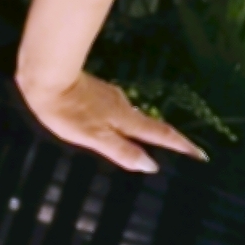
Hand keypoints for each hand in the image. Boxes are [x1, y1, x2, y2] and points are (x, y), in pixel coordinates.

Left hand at [15, 70, 207, 172]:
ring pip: (131, 116)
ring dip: (142, 129)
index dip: (181, 145)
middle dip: (165, 138)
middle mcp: (121, 105)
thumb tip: (151, 166)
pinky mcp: (94, 91)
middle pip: (149, 124)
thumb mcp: (93, 136)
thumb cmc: (65, 111)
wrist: (44, 78)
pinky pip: (115, 110)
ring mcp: (108, 97)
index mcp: (124, 118)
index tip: (201, 155)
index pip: (160, 134)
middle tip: (179, 152)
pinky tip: (112, 125)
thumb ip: (121, 150)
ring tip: (147, 143)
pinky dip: (122, 121)